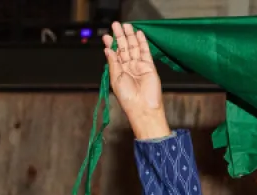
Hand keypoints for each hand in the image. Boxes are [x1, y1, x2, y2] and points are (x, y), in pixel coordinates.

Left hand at [103, 22, 171, 139]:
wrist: (143, 107)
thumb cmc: (128, 97)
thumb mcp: (115, 78)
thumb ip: (113, 62)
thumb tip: (108, 50)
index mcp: (118, 71)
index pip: (114, 54)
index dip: (111, 44)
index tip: (107, 35)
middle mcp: (128, 67)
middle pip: (124, 48)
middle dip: (120, 36)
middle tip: (116, 25)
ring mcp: (139, 66)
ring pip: (134, 48)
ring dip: (130, 36)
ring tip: (126, 25)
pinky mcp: (149, 66)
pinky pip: (145, 52)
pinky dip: (142, 42)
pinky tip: (139, 33)